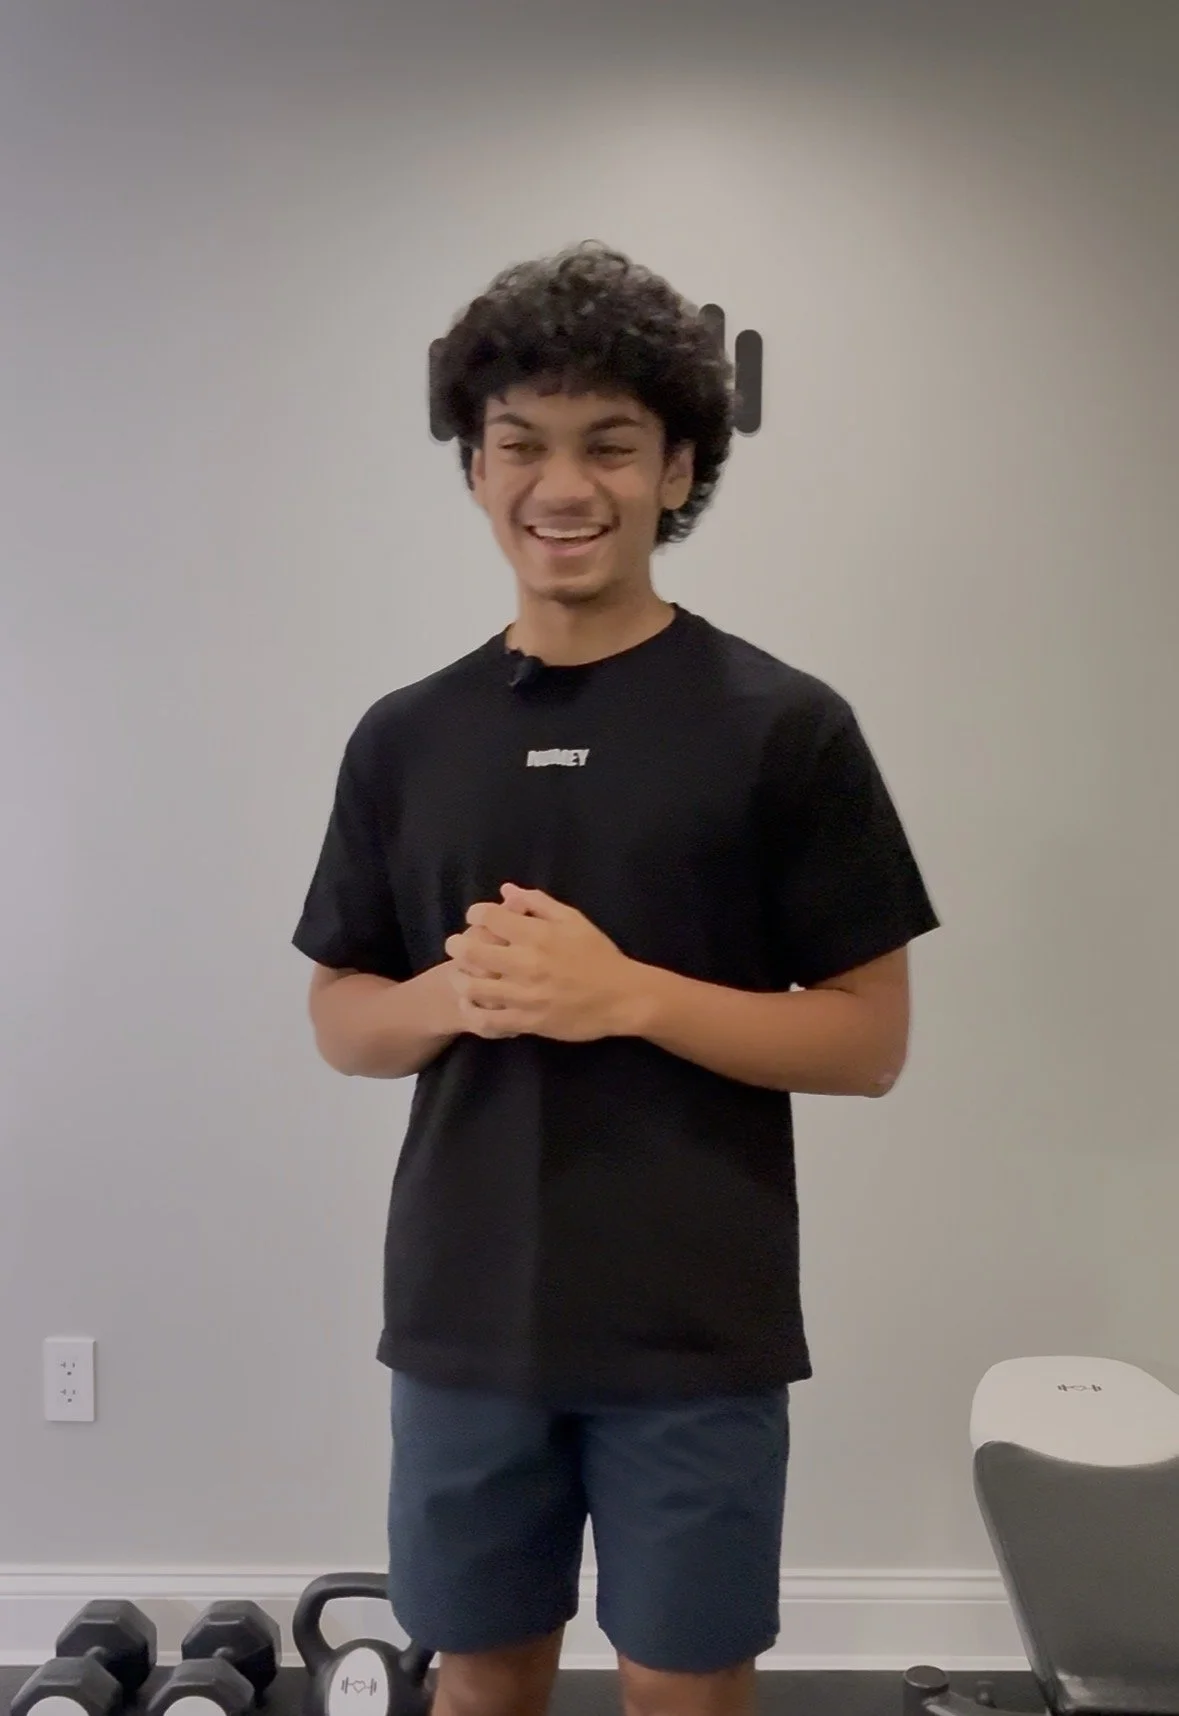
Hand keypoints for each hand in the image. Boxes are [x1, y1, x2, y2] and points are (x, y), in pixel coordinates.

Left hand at [444, 884, 638, 1041]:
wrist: (623, 997)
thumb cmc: (598, 955)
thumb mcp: (573, 920)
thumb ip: (538, 903)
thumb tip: (506, 890)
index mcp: (537, 935)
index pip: (489, 917)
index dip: (476, 914)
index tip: (476, 918)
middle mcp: (526, 963)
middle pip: (471, 951)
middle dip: (458, 945)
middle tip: (457, 946)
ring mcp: (525, 995)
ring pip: (473, 987)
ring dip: (461, 978)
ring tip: (461, 976)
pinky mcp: (528, 1021)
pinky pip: (489, 1020)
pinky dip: (474, 1011)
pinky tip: (473, 1004)